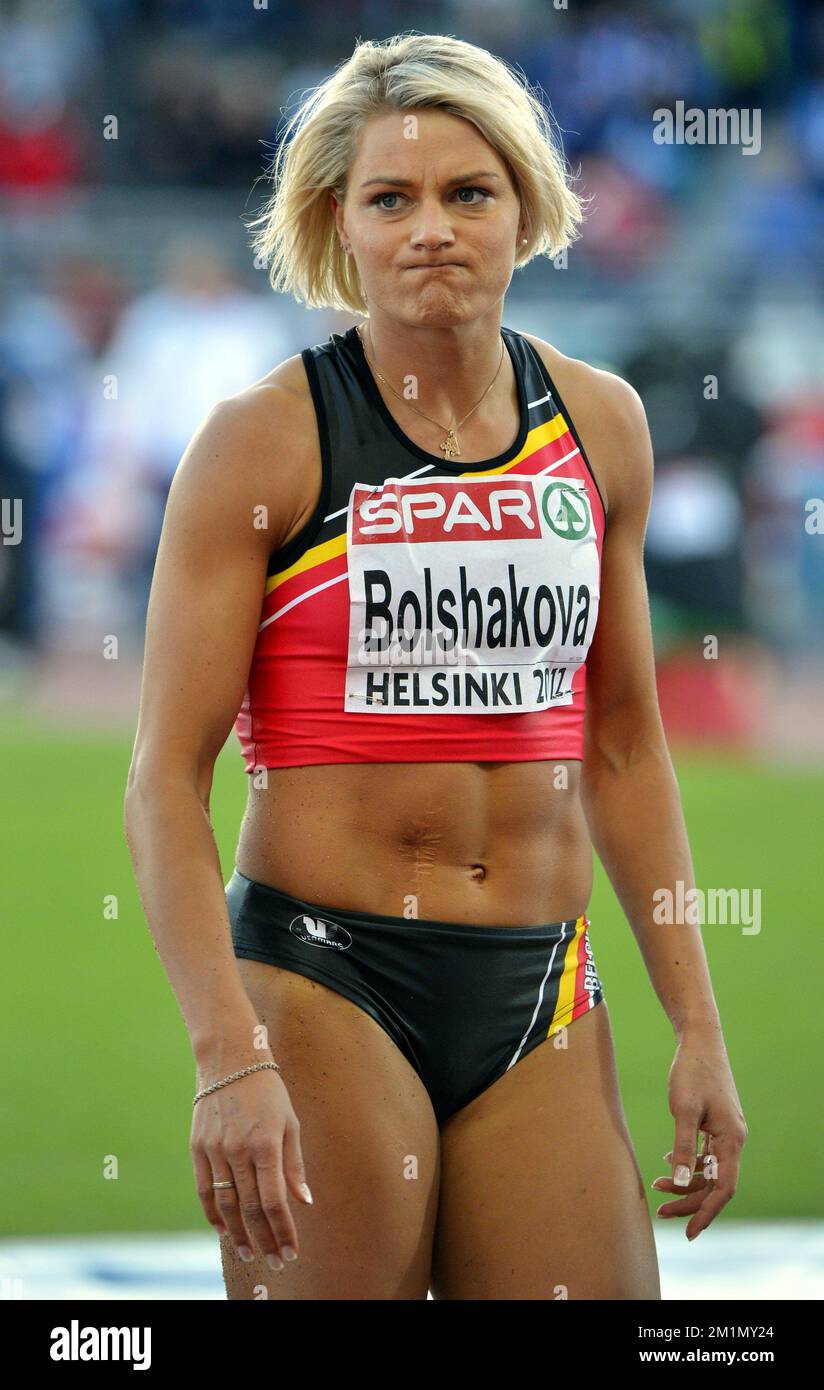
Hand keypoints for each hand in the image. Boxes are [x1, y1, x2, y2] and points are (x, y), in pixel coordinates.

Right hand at [190, 1064, 312, 1270]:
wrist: (229, 1058)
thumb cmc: (267, 1091)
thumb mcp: (290, 1122)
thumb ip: (294, 1164)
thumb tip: (304, 1201)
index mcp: (266, 1143)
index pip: (275, 1201)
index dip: (283, 1231)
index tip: (291, 1251)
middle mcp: (238, 1150)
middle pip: (250, 1208)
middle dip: (264, 1239)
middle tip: (274, 1262)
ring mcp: (215, 1150)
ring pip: (225, 1204)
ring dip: (238, 1234)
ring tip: (249, 1254)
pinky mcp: (197, 1148)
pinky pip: (204, 1190)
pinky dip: (213, 1214)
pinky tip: (223, 1230)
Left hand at [652, 1028, 746, 1240]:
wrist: (699, 1040)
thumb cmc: (691, 1071)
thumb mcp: (683, 1109)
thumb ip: (684, 1146)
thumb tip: (681, 1182)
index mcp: (731, 1139)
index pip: (724, 1188)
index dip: (706, 1212)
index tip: (689, 1232)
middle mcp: (734, 1139)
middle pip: (715, 1183)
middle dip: (689, 1201)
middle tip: (660, 1212)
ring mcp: (726, 1132)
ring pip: (709, 1169)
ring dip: (686, 1182)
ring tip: (657, 1187)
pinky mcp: (716, 1124)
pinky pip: (706, 1154)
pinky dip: (689, 1164)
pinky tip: (669, 1164)